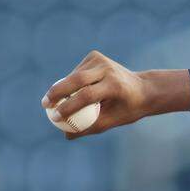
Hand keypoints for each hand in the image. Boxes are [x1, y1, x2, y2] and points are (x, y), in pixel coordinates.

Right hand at [41, 51, 189, 139]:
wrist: (144, 88)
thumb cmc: (129, 109)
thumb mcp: (113, 121)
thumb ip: (90, 128)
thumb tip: (66, 135)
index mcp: (115, 86)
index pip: (87, 95)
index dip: (68, 107)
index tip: (55, 118)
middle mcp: (108, 69)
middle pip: (76, 80)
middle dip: (57, 92)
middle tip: (45, 105)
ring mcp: (101, 60)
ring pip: (74, 75)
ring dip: (63, 88)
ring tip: (57, 102)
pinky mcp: (94, 56)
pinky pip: (77, 71)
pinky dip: (72, 82)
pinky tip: (77, 91)